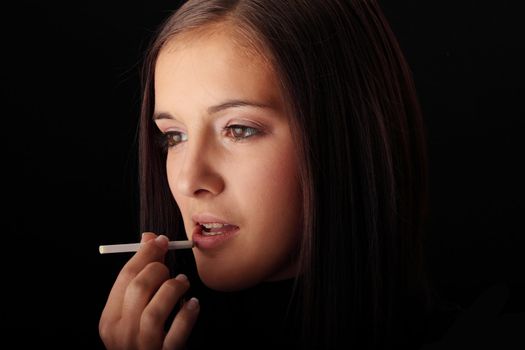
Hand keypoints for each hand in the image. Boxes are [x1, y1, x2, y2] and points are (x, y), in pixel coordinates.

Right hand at [99, 233, 199, 349]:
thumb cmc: (142, 340)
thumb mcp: (132, 313)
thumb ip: (138, 280)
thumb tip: (149, 238)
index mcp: (110, 320)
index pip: (125, 277)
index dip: (145, 253)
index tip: (161, 240)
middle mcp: (121, 335)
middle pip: (138, 289)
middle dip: (159, 269)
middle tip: (170, 267)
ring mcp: (142, 348)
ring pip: (156, 309)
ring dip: (174, 289)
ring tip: (183, 284)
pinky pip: (177, 332)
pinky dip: (188, 314)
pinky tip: (193, 304)